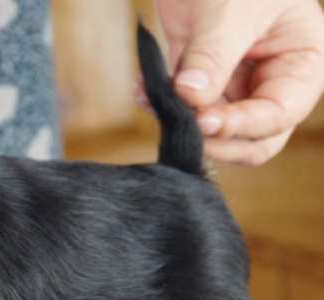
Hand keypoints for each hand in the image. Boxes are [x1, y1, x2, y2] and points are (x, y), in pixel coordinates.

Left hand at [154, 0, 323, 164]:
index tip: (203, 122)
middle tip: (183, 126)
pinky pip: (185, 109)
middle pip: (251, 139)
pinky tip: (144, 90)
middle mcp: (270, 81)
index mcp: (301, 64)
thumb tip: (192, 100)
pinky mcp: (200, 79)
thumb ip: (214, 56)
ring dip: (183, 124)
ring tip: (155, 100)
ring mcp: (235, 83)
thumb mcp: (232, 8)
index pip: (277, 117)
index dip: (241, 127)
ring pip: (213, 130)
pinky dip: (164, 106)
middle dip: (216, 140)